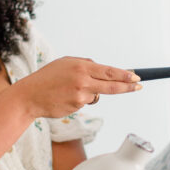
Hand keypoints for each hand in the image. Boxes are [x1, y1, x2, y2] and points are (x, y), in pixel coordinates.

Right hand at [22, 57, 140, 117]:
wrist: (30, 96)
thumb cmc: (48, 77)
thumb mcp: (66, 63)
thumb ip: (86, 65)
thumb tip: (104, 71)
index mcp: (81, 66)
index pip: (109, 71)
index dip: (125, 75)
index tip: (136, 76)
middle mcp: (82, 81)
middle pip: (112, 86)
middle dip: (128, 86)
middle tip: (139, 85)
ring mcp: (80, 96)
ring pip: (97, 95)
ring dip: (91, 92)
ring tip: (70, 88)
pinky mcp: (76, 107)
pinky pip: (86, 102)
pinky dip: (80, 99)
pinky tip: (66, 96)